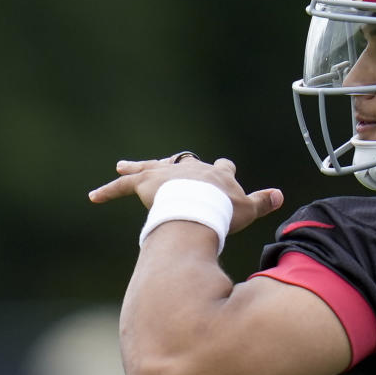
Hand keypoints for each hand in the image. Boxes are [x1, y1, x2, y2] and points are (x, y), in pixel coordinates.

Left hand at [89, 154, 283, 232]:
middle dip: (177, 166)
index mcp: (216, 175)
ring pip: (149, 168)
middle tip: (168, 167)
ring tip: (122, 165)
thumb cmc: (224, 210)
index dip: (222, 170)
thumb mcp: (247, 208)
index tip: (224, 168)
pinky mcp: (147, 182)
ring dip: (136, 168)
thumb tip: (281, 196)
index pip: (221, 168)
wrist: (199, 206)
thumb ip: (263, 202)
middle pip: (183, 164)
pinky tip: (93, 196)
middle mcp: (191, 169)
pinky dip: (109, 191)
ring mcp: (168, 174)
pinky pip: (124, 186)